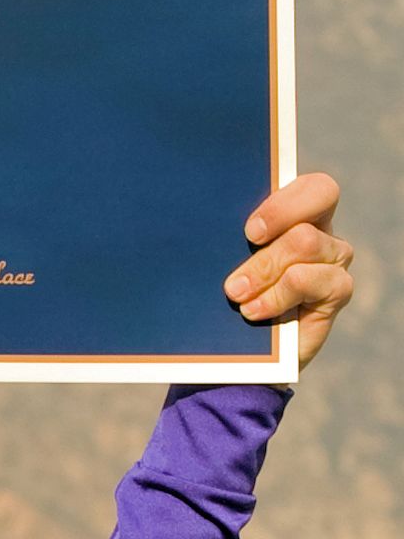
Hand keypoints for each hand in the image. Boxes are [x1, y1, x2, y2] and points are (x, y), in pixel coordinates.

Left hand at [223, 172, 352, 371]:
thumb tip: (201, 223)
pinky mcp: (337, 290)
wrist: (238, 351)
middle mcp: (320, 230)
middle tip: (240, 260)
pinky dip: (277, 296)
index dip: (283, 203)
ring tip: (237, 294)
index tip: (249, 231)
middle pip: (315, 207)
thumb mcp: (220, 262)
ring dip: (264, 270)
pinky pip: (310, 279)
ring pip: (306, 242)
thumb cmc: (224, 296)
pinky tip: (254, 311)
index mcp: (295, 211)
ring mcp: (331, 259)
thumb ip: (224, 238)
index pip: (313, 187)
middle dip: (272, 230)